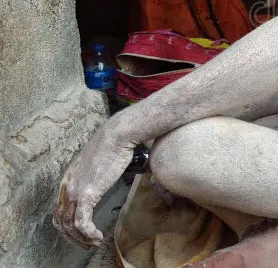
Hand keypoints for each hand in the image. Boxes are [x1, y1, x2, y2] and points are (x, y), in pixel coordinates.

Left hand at [53, 120, 134, 247]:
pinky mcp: (86, 194)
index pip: (59, 210)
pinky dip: (88, 233)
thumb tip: (102, 178)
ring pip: (69, 225)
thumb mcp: (97, 162)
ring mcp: (75, 190)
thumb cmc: (113, 144)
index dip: (68, 226)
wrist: (117, 135)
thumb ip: (94, 174)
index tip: (82, 232)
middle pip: (60, 221)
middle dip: (72, 237)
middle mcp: (67, 186)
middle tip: (87, 243)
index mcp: (68, 179)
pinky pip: (81, 222)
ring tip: (94, 242)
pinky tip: (98, 236)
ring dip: (82, 239)